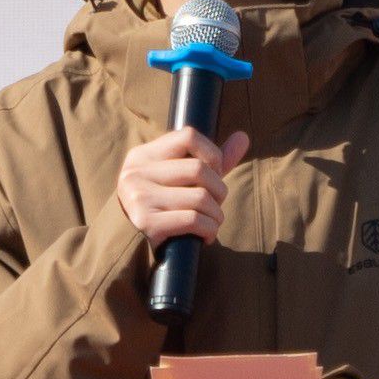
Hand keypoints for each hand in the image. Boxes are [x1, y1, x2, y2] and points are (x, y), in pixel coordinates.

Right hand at [118, 127, 250, 248]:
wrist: (134, 243)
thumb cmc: (167, 203)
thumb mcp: (183, 176)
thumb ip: (211, 159)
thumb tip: (243, 137)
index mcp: (143, 155)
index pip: (189, 136)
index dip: (213, 154)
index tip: (215, 173)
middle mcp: (136, 172)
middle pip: (198, 169)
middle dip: (219, 190)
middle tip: (216, 204)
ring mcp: (139, 197)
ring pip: (200, 198)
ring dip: (216, 214)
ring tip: (212, 221)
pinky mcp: (146, 222)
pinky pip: (193, 220)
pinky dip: (209, 229)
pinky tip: (206, 235)